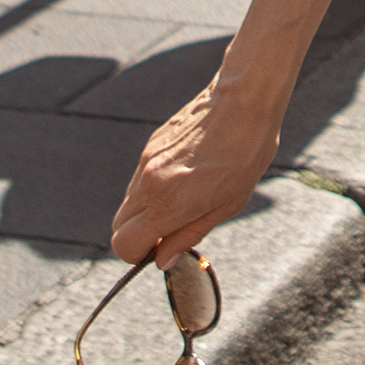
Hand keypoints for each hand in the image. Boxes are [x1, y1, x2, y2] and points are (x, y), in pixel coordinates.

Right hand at [110, 81, 283, 268]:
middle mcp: (149, 183)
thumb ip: (188, 234)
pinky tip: (184, 176)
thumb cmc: (245, 156)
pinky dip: (152, 188)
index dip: (139, 254)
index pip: (124, 244)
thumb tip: (163, 259)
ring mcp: (146, 161)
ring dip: (146, 211)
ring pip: (128, 202)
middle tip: (171, 230)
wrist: (243, 104)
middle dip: (138, 235)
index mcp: (168, 204)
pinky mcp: (150, 145)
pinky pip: (140, 179)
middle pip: (119, 227)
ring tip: (185, 198)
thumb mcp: (227, 206)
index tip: (162, 249)